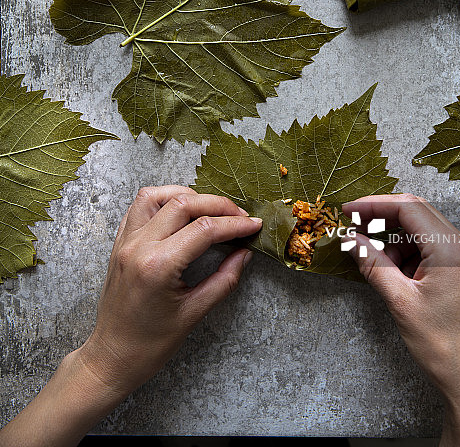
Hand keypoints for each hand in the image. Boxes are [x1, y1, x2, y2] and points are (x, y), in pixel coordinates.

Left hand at [0, 185, 261, 446]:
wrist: (111, 358)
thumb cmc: (150, 344)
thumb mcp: (194, 314)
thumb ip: (224, 280)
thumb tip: (244, 253)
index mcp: (158, 266)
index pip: (204, 229)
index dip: (234, 224)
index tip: (254, 225)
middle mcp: (139, 246)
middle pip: (184, 204)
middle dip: (218, 205)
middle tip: (240, 216)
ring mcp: (125, 242)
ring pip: (157, 195)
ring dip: (188, 196)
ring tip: (210, 209)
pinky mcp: (119, 243)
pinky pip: (139, 206)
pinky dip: (163, 200)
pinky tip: (180, 212)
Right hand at [342, 193, 459, 446]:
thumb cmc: (445, 347)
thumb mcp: (400, 302)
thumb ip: (374, 264)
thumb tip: (352, 242)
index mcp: (452, 250)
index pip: (408, 208)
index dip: (374, 205)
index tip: (348, 210)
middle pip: (416, 213)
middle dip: (382, 218)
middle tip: (354, 227)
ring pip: (422, 231)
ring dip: (394, 240)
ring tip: (376, 263)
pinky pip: (431, 248)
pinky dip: (408, 254)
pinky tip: (395, 274)